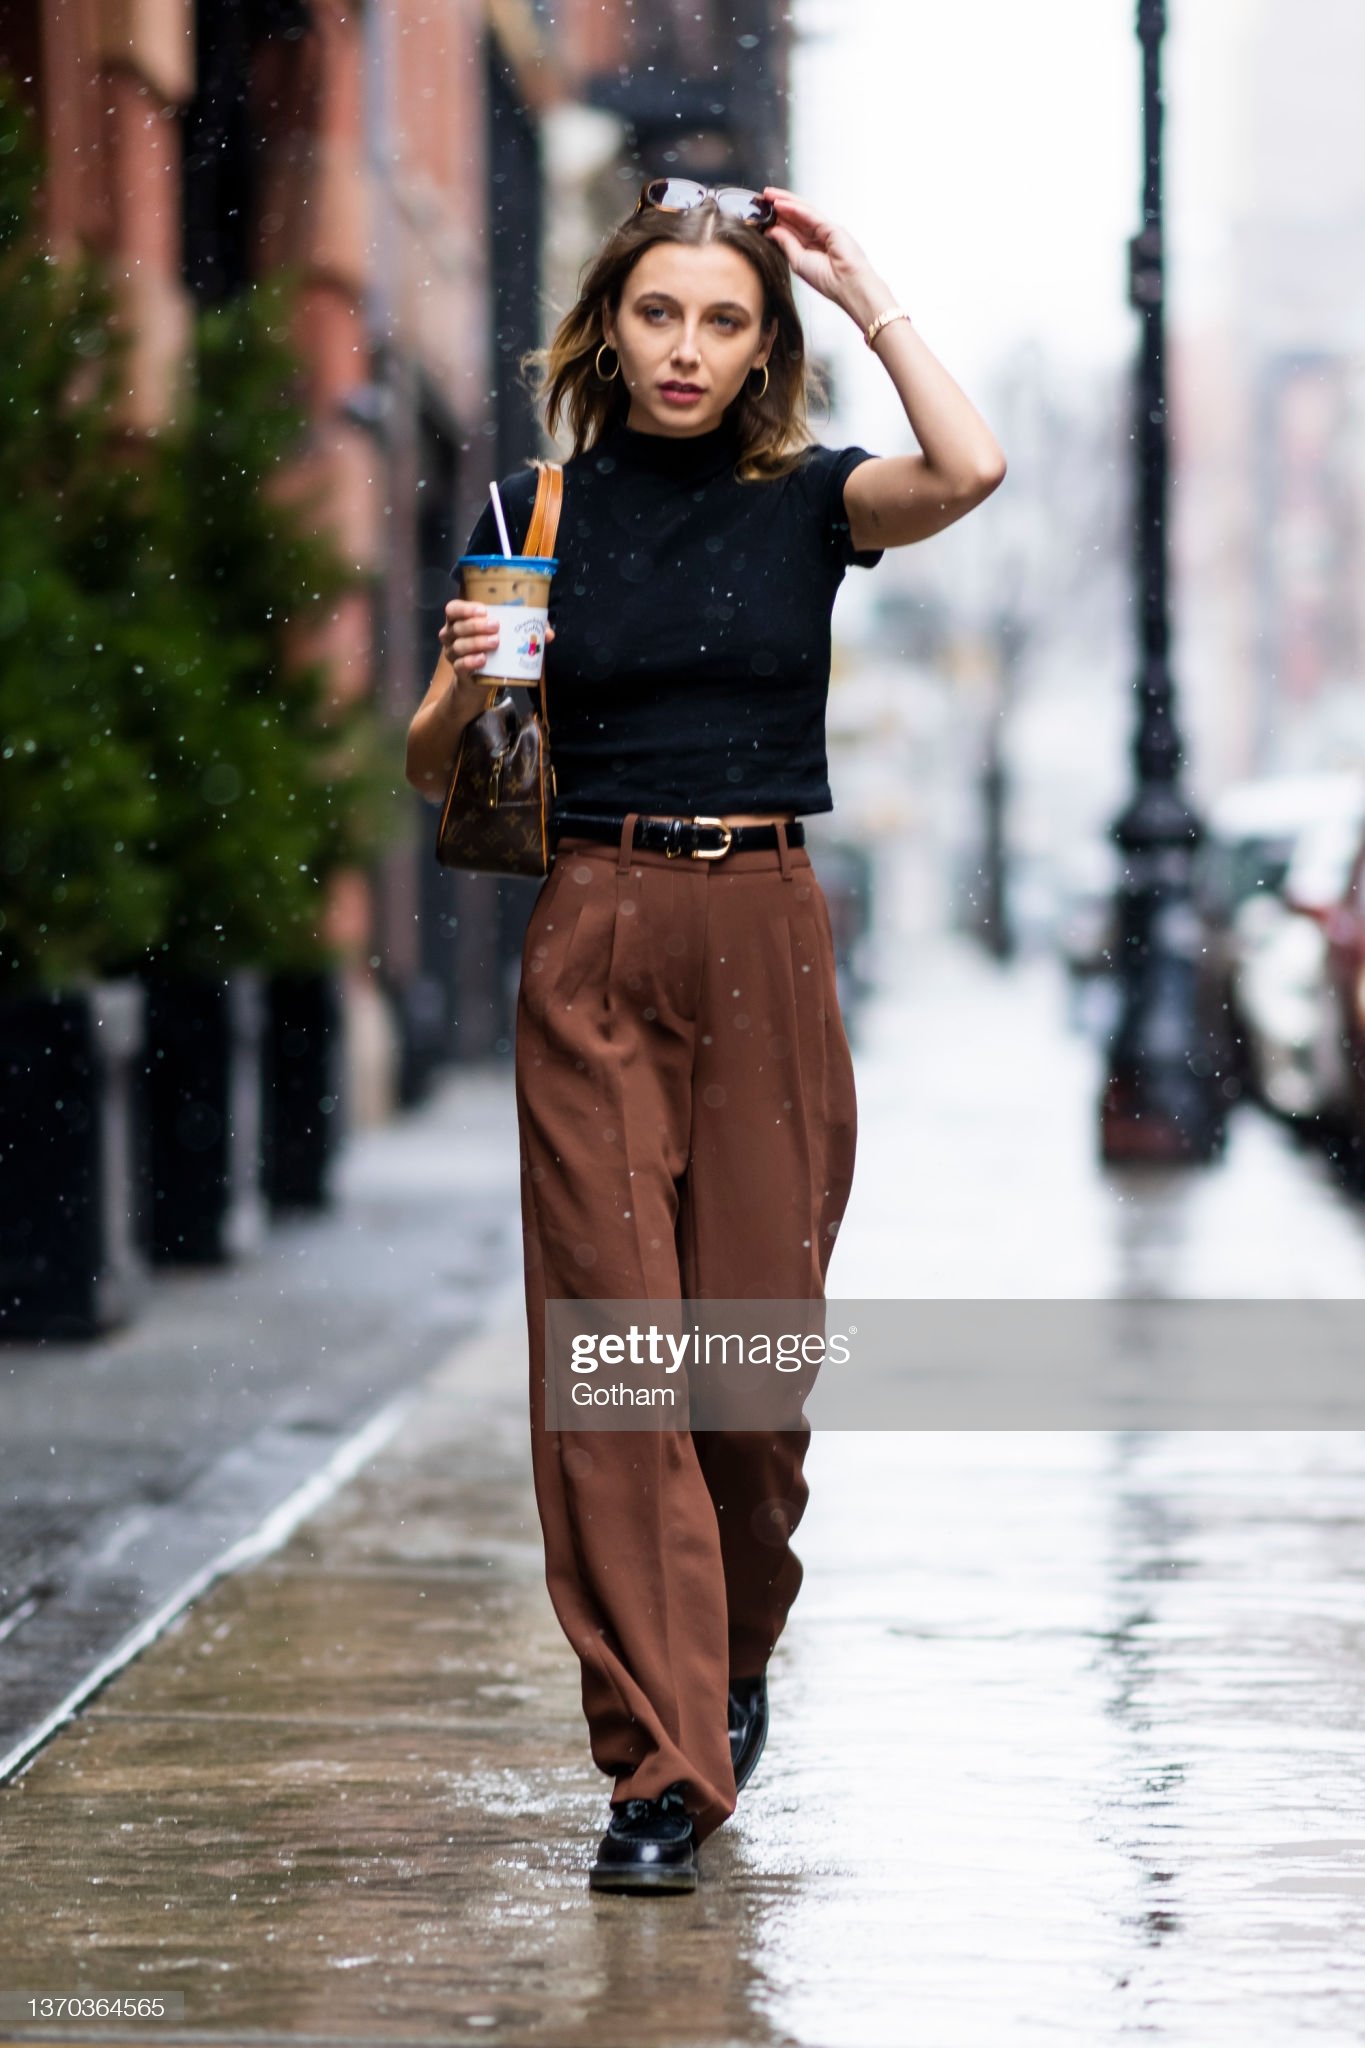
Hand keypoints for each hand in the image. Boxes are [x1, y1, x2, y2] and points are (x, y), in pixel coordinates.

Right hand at [441, 599, 554, 680]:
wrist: (484, 677)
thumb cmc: (494, 648)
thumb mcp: (507, 635)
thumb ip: (527, 630)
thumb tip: (548, 634)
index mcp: (460, 620)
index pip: (453, 609)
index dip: (465, 608)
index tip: (484, 610)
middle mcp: (452, 635)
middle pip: (458, 627)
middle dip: (476, 625)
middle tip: (496, 627)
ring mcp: (453, 653)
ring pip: (459, 645)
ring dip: (477, 642)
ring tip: (495, 643)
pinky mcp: (459, 671)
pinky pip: (460, 665)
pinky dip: (470, 662)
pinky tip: (483, 660)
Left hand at [759, 187, 880, 311]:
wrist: (846, 286)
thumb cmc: (827, 280)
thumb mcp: (798, 261)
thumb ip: (785, 243)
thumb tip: (771, 231)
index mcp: (810, 247)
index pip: (790, 228)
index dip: (775, 218)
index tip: (760, 212)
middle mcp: (818, 235)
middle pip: (795, 215)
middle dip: (778, 205)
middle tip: (761, 197)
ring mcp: (825, 229)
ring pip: (802, 211)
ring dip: (785, 201)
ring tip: (768, 195)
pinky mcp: (831, 227)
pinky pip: (810, 215)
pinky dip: (795, 208)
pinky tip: (781, 204)